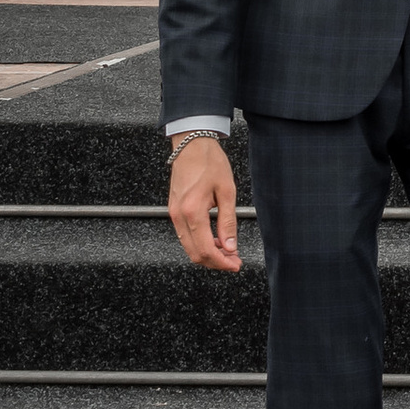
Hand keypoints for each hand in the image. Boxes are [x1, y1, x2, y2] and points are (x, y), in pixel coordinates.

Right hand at [166, 131, 241, 272]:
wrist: (191, 144)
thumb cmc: (209, 161)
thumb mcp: (227, 191)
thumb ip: (228, 222)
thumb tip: (230, 246)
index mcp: (193, 211)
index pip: (205, 250)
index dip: (222, 262)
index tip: (235, 264)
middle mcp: (179, 215)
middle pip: (195, 254)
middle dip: (215, 262)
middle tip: (234, 260)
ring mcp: (174, 213)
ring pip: (189, 247)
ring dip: (208, 253)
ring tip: (227, 251)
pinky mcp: (174, 210)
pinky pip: (185, 235)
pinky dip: (200, 242)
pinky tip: (214, 239)